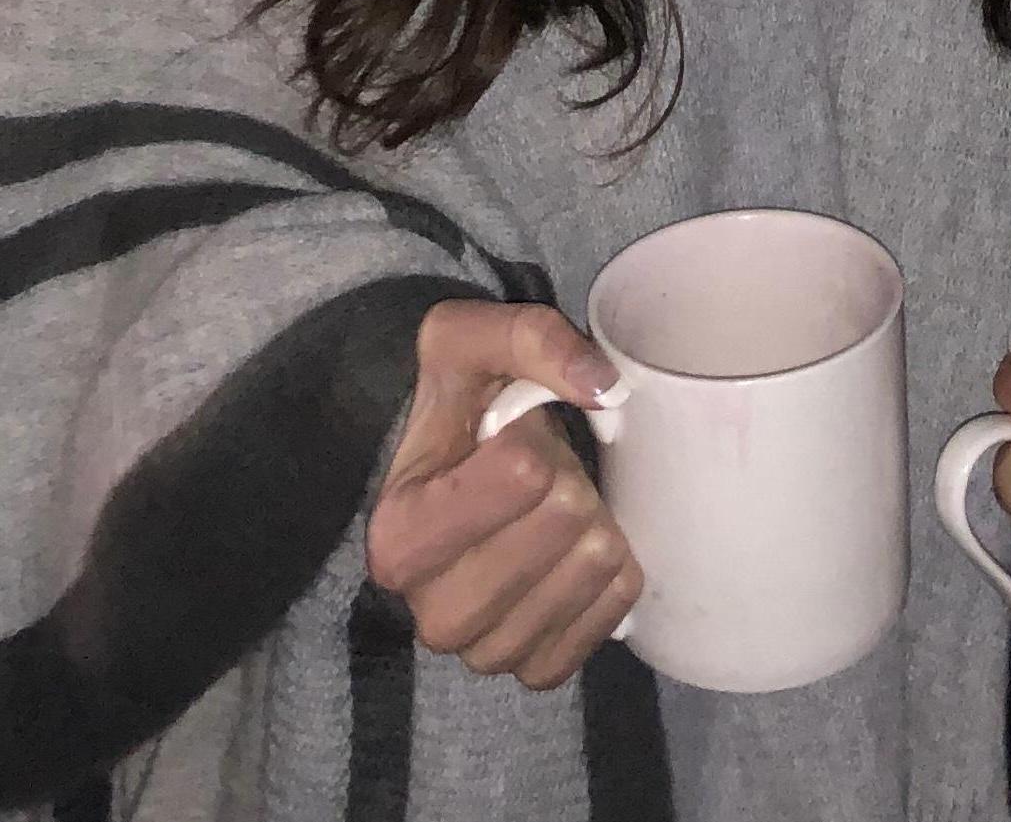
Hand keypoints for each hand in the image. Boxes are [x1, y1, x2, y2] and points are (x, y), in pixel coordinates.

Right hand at [363, 299, 639, 690]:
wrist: (461, 475)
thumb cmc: (459, 407)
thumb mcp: (472, 339)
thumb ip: (533, 340)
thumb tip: (604, 388)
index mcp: (399, 537)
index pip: (524, 475)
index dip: (534, 440)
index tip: (505, 440)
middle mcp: (432, 612)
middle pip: (564, 525)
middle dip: (569, 480)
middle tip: (542, 476)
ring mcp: (484, 651)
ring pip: (591, 574)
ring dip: (593, 526)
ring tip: (556, 512)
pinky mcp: (534, 670)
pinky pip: (606, 623)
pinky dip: (611, 582)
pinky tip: (584, 552)